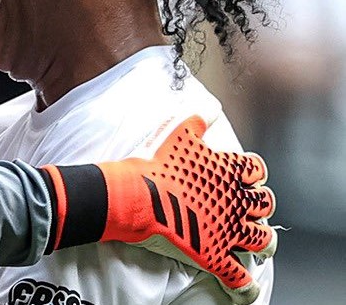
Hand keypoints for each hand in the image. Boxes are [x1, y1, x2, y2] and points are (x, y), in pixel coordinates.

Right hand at [41, 116, 275, 304]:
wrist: (133, 195)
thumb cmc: (153, 165)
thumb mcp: (178, 134)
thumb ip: (199, 121)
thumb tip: (210, 109)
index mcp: (228, 171)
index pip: (256, 170)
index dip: (253, 174)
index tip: (247, 177)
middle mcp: (234, 200)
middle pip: (264, 204)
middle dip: (260, 206)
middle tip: (251, 208)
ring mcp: (226, 229)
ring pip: (260, 240)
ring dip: (263, 243)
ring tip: (260, 245)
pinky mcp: (214, 254)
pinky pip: (237, 276)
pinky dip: (244, 285)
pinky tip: (245, 287)